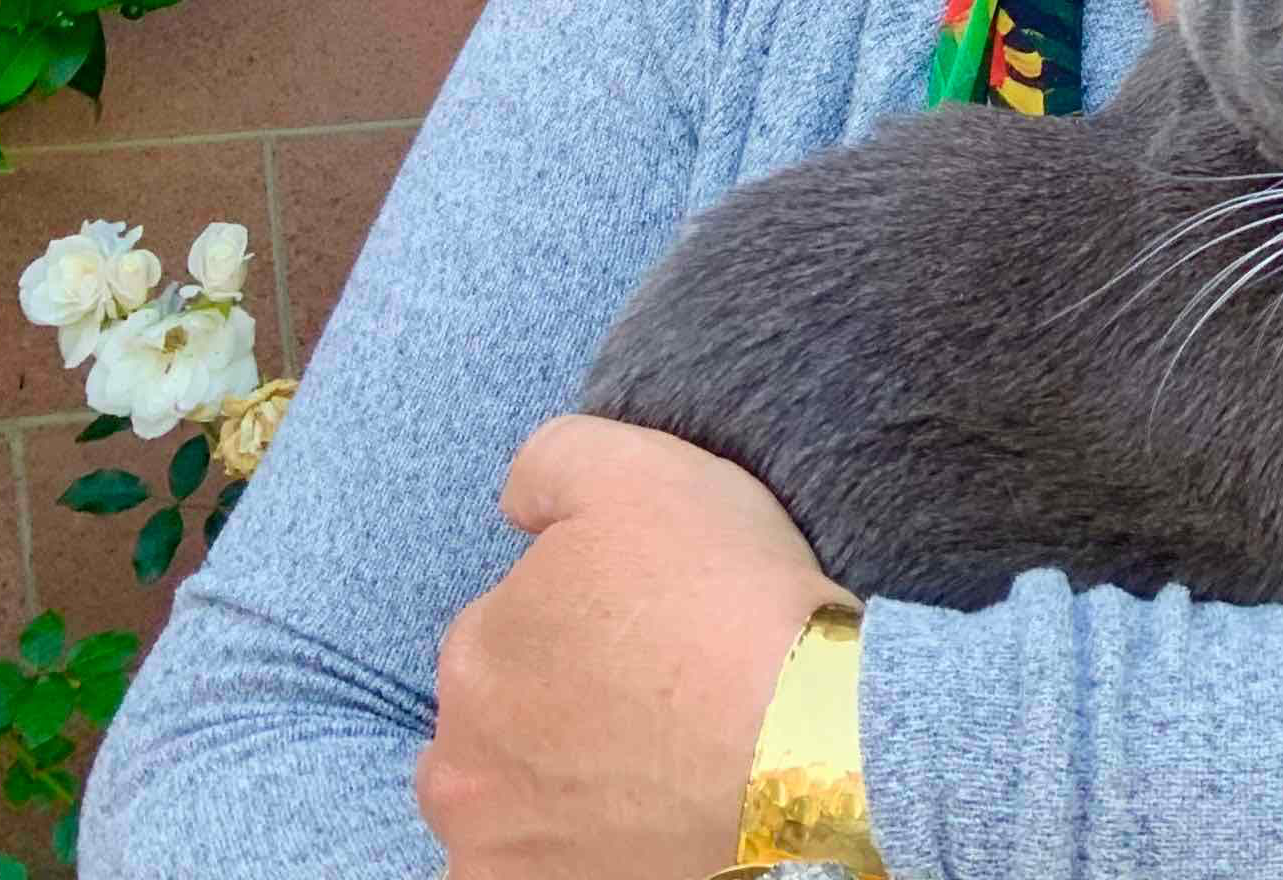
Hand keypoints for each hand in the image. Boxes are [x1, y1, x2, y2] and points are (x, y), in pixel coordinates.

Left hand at [416, 414, 852, 879]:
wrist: (807, 742)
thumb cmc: (725, 598)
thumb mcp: (638, 467)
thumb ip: (549, 460)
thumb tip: (516, 505)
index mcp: (475, 648)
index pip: (508, 624)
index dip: (581, 614)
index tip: (648, 621)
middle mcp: (459, 764)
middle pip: (499, 723)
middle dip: (555, 705)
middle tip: (653, 693)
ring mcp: (498, 853)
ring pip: (513, 809)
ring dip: (557, 787)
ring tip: (652, 766)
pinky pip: (542, 872)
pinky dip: (578, 853)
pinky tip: (641, 823)